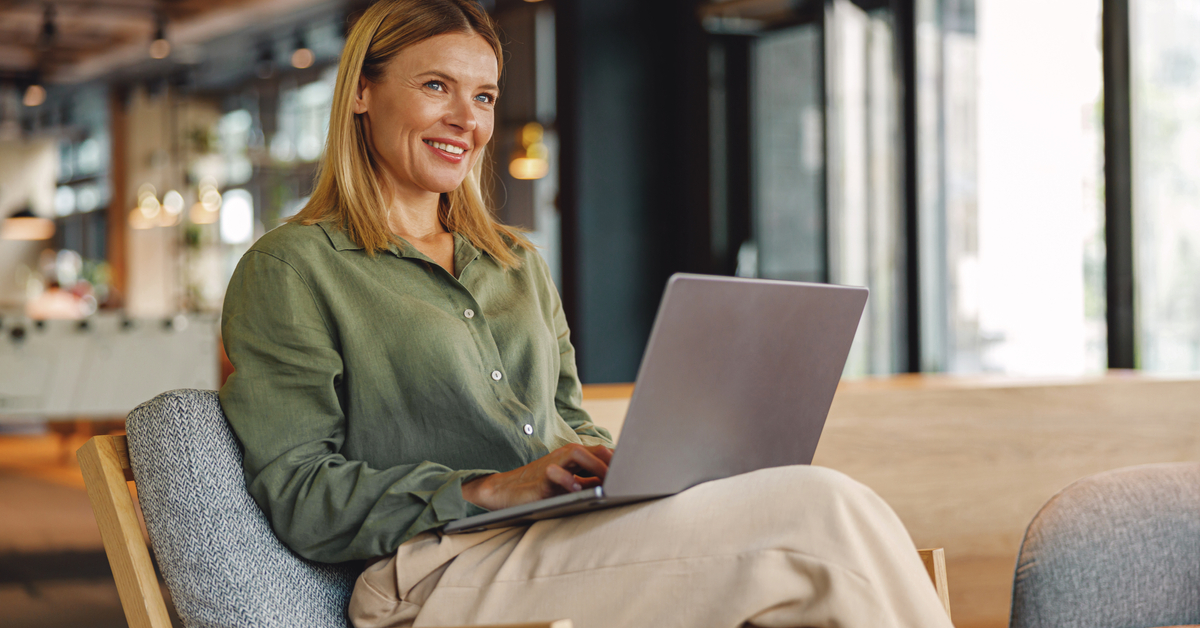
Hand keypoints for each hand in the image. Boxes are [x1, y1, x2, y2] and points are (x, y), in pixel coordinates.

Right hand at [461, 444, 613, 510]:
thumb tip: (615, 485)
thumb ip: (589, 481)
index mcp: (572, 458)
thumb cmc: (540, 489)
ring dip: (595, 466)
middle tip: (628, 475)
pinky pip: (554, 474)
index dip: (618, 460)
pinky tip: (577, 489)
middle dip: (611, 461)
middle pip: (592, 450)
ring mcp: (550, 466)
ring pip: (576, 454)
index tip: (636, 470)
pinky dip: (567, 479)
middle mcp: (563, 457)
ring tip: (609, 480)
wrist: (504, 493)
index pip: (600, 452)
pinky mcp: (539, 480)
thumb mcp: (568, 484)